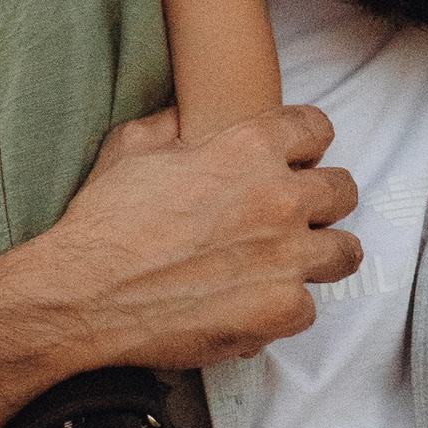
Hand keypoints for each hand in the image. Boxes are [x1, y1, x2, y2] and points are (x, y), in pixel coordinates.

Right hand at [0, 103, 361, 427]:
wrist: (82, 293)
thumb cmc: (104, 221)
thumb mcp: (133, 146)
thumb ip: (178, 124)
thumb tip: (192, 118)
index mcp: (249, 148)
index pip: (317, 129)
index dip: (305, 144)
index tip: (296, 160)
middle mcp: (279, 198)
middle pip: (344, 190)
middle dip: (322, 201)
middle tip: (294, 216)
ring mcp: (286, 256)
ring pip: (345, 252)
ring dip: (320, 255)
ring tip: (288, 263)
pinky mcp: (280, 310)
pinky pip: (308, 307)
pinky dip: (282, 308)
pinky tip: (252, 304)